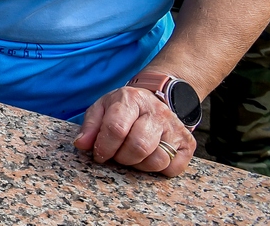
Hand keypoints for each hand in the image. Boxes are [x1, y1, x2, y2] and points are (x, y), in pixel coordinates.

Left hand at [74, 86, 195, 176]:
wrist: (158, 99)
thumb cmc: (125, 108)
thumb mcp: (102, 108)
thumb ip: (90, 126)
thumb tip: (81, 144)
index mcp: (131, 100)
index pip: (116, 129)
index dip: (104, 147)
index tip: (99, 154)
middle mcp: (157, 112)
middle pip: (138, 146)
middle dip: (122, 158)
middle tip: (117, 155)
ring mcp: (175, 128)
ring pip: (157, 160)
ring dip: (139, 165)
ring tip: (132, 155)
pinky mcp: (188, 144)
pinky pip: (173, 168)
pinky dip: (158, 170)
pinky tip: (149, 157)